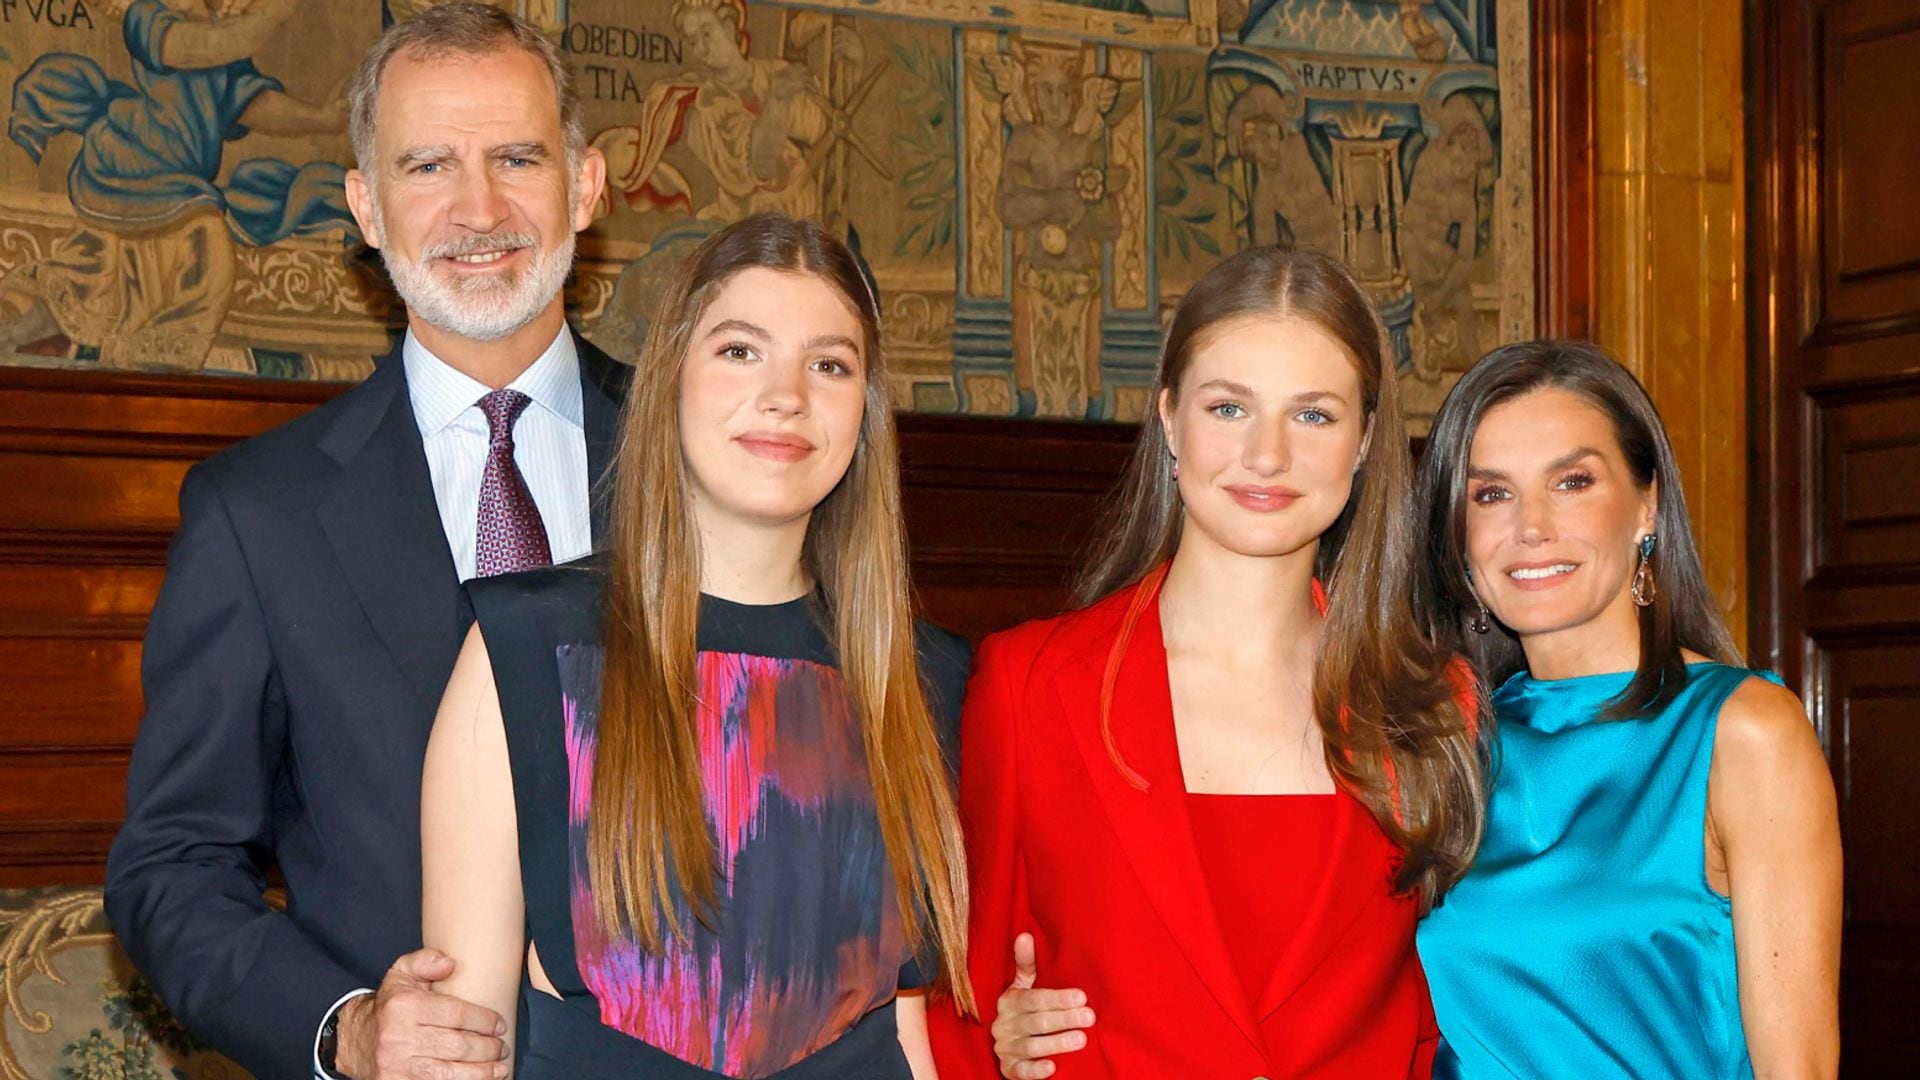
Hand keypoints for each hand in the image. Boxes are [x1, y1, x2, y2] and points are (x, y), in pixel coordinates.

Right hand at [333, 949, 507, 1079]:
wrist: (355, 1040)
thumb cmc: (390, 1006)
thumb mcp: (402, 973)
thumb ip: (426, 961)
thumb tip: (450, 963)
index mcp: (403, 1006)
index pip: (457, 1014)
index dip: (485, 1021)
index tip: (500, 1025)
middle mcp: (398, 1037)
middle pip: (457, 1045)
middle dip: (487, 1048)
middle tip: (501, 1047)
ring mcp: (395, 1066)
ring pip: (450, 1073)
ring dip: (481, 1072)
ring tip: (499, 1068)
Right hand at [991, 933, 1093, 1079]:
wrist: (1008, 1047)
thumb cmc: (1023, 1011)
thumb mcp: (1022, 987)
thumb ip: (1026, 964)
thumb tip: (1025, 935)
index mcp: (1009, 1001)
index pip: (1034, 998)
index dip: (1058, 998)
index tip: (1081, 996)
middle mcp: (1004, 1024)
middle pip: (1036, 1021)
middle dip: (1064, 1018)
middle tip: (1089, 1017)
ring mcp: (1005, 1048)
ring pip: (1031, 1045)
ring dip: (1057, 1043)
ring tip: (1081, 1039)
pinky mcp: (1008, 1069)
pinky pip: (1020, 1071)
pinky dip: (1035, 1070)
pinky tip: (1052, 1067)